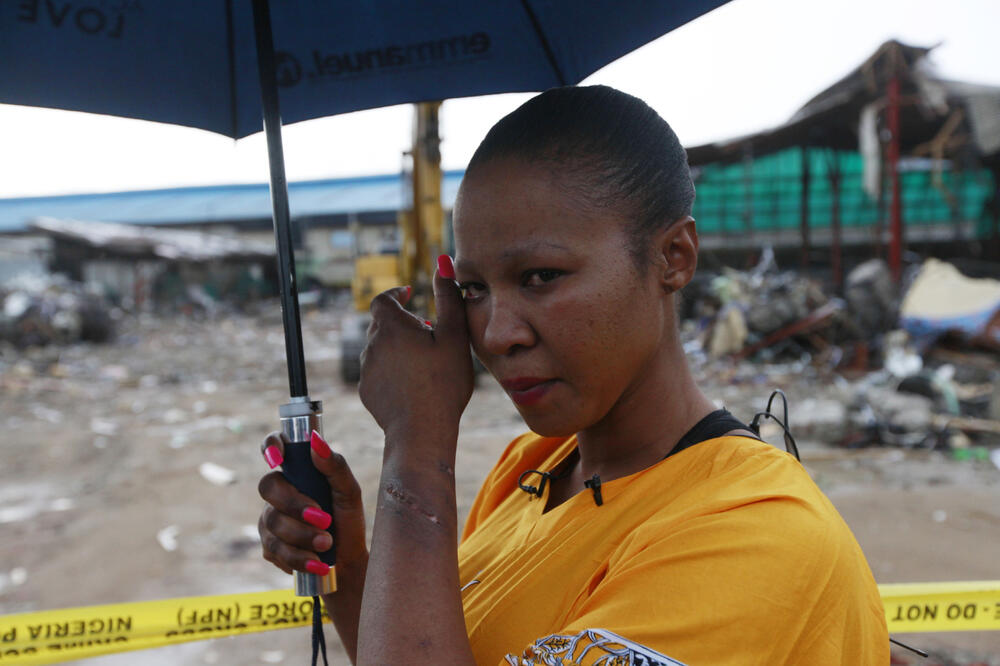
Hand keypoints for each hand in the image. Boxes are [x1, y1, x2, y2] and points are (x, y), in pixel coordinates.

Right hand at [258, 431, 368, 661]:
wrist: (348, 564)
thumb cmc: (348, 522)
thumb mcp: (349, 493)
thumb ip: (335, 466)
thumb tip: (316, 441)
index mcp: (298, 473)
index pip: (274, 447)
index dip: (270, 446)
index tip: (278, 459)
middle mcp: (279, 493)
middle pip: (268, 487)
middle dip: (295, 505)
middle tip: (324, 519)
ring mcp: (270, 520)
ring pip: (273, 522)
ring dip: (303, 535)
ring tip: (327, 544)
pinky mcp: (269, 547)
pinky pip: (275, 549)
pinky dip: (299, 557)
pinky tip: (317, 563)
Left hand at [358, 257, 473, 444]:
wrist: (421, 430)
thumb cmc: (443, 382)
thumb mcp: (454, 336)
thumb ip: (448, 297)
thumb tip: (443, 262)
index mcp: (392, 326)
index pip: (383, 300)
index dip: (395, 295)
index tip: (408, 295)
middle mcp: (372, 344)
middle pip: (382, 324)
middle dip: (400, 323)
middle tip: (426, 332)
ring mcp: (366, 369)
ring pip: (379, 348)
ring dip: (396, 347)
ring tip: (422, 360)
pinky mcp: (366, 390)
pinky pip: (377, 371)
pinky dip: (391, 369)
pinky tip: (413, 382)